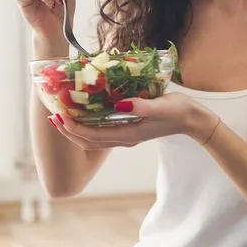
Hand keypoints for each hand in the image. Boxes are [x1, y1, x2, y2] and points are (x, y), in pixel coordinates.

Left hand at [48, 93, 219, 148]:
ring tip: (59, 117)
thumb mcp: (163, 106)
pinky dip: (86, 126)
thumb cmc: (180, 110)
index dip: (73, 128)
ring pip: (92, 139)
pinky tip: (81, 114)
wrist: (194, 120)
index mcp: (128, 134)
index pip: (92, 136)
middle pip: (87, 141)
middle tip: (52, 116)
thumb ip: (143, 106)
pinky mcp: (128, 129)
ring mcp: (125, 135)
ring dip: (74, 130)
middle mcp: (123, 138)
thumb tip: (121, 105)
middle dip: (67, 131)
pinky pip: (101, 132)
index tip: (59, 116)